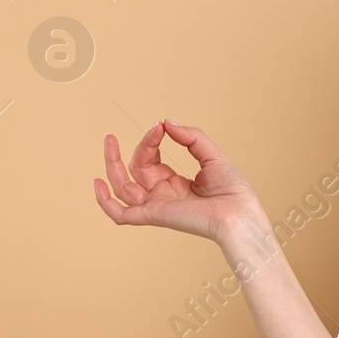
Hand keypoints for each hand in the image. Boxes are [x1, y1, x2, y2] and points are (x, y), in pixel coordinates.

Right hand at [94, 120, 260, 241]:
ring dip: (112, 164)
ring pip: (123, 187)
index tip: (160, 126)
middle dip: (134, 148)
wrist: (240, 213)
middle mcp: (163, 195)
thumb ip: (190, 137)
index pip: (151, 160)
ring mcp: (156, 205)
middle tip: (127, 132)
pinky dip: (105, 201)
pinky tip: (97, 182)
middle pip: (135, 169)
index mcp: (175, 184)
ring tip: (109, 141)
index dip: (151, 141)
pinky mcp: (153, 215)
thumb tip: (167, 122)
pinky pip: (121, 214)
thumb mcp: (212, 155)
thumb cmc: (234, 191)